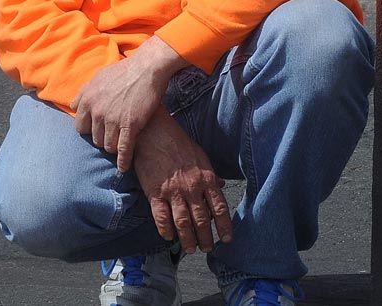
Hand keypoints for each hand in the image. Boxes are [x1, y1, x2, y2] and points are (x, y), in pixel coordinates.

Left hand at [74, 37, 189, 171]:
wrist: (147, 68)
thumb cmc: (123, 71)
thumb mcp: (98, 77)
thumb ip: (84, 93)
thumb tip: (73, 105)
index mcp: (87, 100)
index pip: (81, 127)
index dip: (90, 130)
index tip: (98, 130)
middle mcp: (97, 111)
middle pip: (94, 138)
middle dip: (102, 139)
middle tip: (112, 137)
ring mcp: (113, 120)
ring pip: (107, 145)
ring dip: (113, 147)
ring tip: (120, 146)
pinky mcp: (130, 125)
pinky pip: (123, 149)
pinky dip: (123, 160)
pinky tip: (124, 167)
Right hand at [132, 106, 233, 253]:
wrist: (154, 133)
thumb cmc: (178, 143)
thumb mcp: (201, 157)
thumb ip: (210, 175)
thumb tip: (219, 187)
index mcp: (206, 178)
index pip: (219, 208)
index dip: (224, 226)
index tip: (227, 238)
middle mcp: (192, 188)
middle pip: (202, 220)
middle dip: (206, 238)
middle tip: (207, 248)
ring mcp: (173, 192)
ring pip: (183, 223)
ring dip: (188, 239)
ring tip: (190, 248)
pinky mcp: (155, 192)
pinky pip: (161, 217)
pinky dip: (165, 230)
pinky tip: (168, 236)